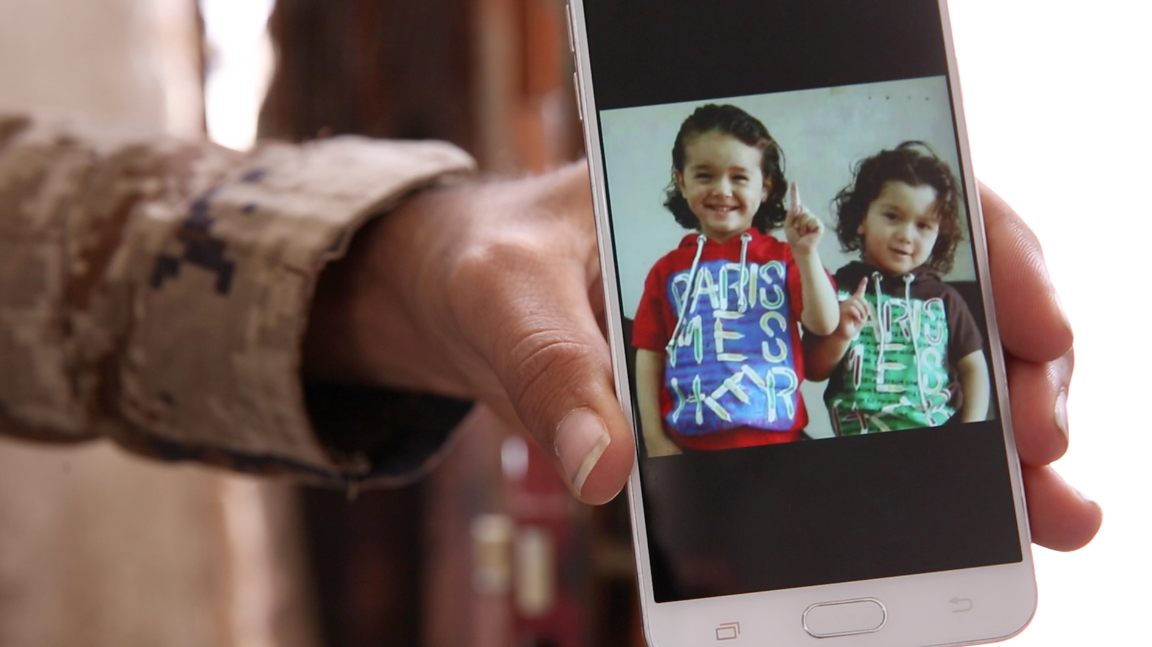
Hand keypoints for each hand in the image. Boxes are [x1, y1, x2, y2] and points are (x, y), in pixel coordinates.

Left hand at [305, 164, 1103, 551]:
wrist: (459, 295)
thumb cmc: (491, 263)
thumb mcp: (509, 298)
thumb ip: (550, 372)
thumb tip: (604, 470)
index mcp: (739, 210)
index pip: (898, 211)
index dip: (992, 257)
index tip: (1037, 323)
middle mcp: (777, 271)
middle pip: (933, 306)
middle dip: (1007, 377)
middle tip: (1042, 460)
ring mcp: (772, 343)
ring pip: (909, 381)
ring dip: (980, 451)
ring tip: (1032, 519)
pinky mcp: (752, 405)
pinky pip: (848, 441)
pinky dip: (907, 484)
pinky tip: (936, 533)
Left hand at [783, 183, 823, 254]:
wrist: (800, 249)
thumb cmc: (794, 238)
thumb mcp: (788, 225)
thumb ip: (790, 215)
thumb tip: (797, 207)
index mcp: (798, 215)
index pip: (797, 202)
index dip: (795, 192)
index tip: (793, 183)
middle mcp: (807, 215)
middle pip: (800, 208)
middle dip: (796, 219)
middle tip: (798, 230)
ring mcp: (813, 219)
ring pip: (805, 215)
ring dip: (801, 225)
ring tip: (802, 233)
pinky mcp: (819, 225)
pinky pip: (812, 220)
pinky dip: (808, 227)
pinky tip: (809, 233)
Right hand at [836, 278, 870, 339]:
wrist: (843, 335)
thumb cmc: (852, 328)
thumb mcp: (862, 318)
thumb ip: (864, 310)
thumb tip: (866, 306)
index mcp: (853, 303)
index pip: (858, 292)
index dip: (862, 285)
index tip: (865, 278)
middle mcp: (848, 302)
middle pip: (860, 299)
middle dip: (866, 307)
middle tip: (865, 316)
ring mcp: (844, 305)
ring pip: (856, 303)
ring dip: (861, 312)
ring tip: (859, 319)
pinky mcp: (840, 310)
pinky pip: (852, 308)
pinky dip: (857, 315)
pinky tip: (855, 319)